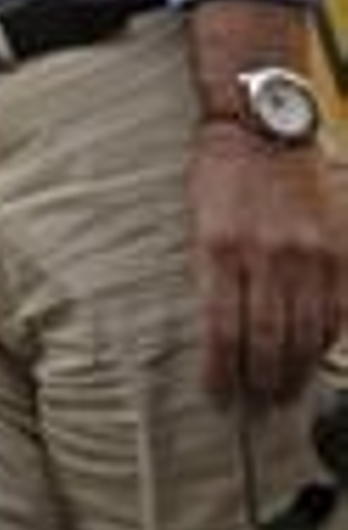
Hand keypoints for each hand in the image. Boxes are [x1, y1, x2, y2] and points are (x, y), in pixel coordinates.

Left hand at [188, 124, 347, 405]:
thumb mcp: (195, 220)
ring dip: (294, 371)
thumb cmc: (219, 172)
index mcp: (219, 248)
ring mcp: (306, 254)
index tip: (219, 398)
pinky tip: (313, 355)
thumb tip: (217, 336)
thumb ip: (208, 275)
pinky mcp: (336, 250)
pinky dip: (324, 341)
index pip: (221, 332)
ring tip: (284, 390)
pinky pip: (335, 312)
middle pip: (267, 342)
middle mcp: (264, 255)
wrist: (262, 127)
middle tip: (257, 402)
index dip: (221, 375)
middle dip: (261, 382)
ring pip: (305, 336)